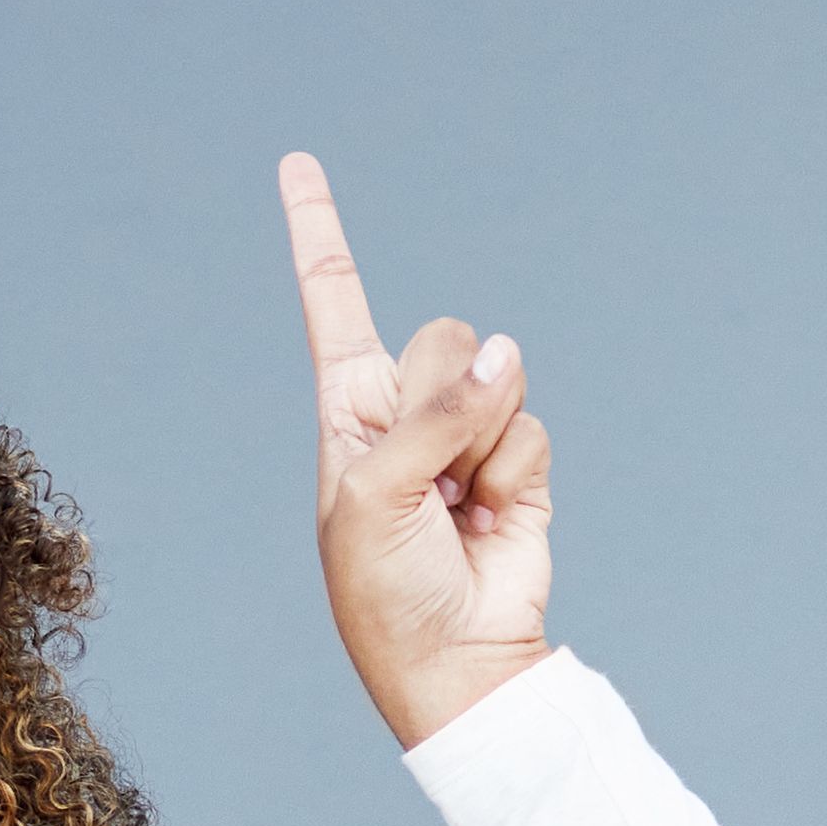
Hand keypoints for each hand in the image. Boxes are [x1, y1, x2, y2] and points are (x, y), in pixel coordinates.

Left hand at [276, 151, 554, 748]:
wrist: (452, 662)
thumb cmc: (384, 590)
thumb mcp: (375, 495)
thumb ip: (435, 416)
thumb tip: (507, 352)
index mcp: (348, 411)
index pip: (333, 305)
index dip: (319, 234)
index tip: (296, 162)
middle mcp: (407, 413)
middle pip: (440, 333)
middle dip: (443, 395)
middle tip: (426, 477)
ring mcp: (468, 437)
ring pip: (496, 376)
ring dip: (479, 442)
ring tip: (455, 510)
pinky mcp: (520, 467)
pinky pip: (529, 428)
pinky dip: (513, 475)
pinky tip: (489, 523)